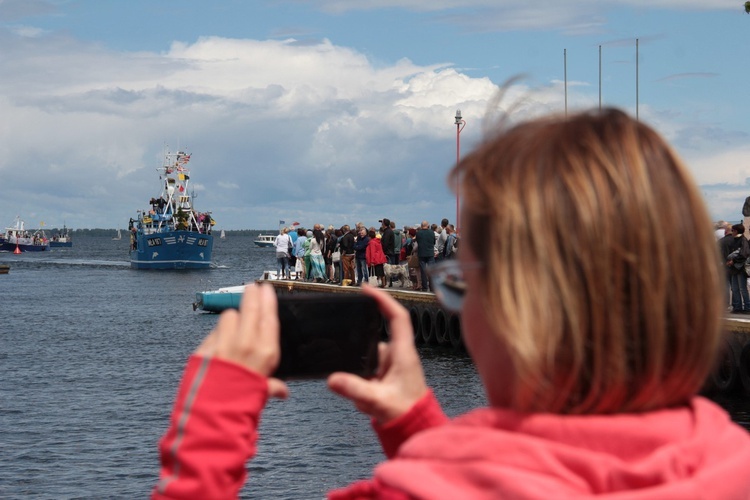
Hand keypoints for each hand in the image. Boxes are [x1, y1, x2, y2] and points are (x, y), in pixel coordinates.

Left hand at [194, 284, 288, 398]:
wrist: (212, 419)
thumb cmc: (241, 407)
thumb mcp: (261, 396)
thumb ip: (271, 387)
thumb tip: (281, 391)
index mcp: (264, 353)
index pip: (268, 317)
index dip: (268, 300)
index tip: (266, 289)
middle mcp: (245, 344)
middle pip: (249, 309)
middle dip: (251, 295)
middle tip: (251, 287)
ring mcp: (222, 344)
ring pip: (228, 317)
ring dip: (232, 319)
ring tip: (234, 326)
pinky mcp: (204, 349)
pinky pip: (212, 334)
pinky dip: (216, 336)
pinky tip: (218, 345)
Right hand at [327, 286, 427, 423]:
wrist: (415, 429)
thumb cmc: (406, 412)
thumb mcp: (378, 400)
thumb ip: (355, 389)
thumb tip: (332, 379)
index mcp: (403, 353)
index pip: (397, 317)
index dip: (383, 300)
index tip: (367, 289)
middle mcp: (398, 355)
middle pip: (375, 338)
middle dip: (359, 351)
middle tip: (353, 367)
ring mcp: (391, 366)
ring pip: (367, 359)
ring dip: (361, 377)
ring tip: (364, 397)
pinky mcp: (385, 377)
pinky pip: (366, 373)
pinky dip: (361, 385)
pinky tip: (364, 402)